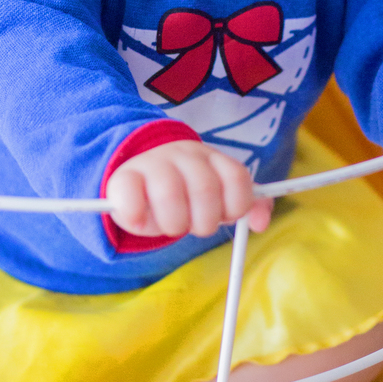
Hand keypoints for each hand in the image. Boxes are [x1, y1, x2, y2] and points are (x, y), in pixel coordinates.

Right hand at [107, 140, 271, 238]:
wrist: (138, 173)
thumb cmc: (184, 190)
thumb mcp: (218, 194)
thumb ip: (242, 204)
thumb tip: (260, 224)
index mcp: (212, 157)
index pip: (237, 178)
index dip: (235, 206)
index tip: (223, 216)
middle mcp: (184, 154)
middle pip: (205, 189)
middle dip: (204, 221)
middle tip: (193, 227)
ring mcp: (151, 163)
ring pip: (170, 194)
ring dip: (173, 223)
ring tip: (169, 227)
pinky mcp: (122, 179)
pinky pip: (132, 200)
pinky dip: (138, 220)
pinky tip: (139, 223)